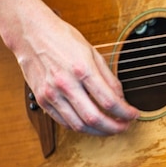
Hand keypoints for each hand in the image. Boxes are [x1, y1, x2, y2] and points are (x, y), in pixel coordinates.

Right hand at [0, 0, 138, 135]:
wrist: (31, 34)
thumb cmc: (63, 39)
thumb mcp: (93, 53)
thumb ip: (108, 78)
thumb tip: (121, 98)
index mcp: (82, 70)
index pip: (109, 101)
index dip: (125, 112)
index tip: (134, 115)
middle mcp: (66, 84)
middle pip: (94, 118)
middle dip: (114, 127)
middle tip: (125, 126)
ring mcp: (51, 94)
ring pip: (78, 125)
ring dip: (98, 132)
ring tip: (110, 128)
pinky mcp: (41, 99)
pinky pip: (63, 122)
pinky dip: (80, 127)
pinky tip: (91, 124)